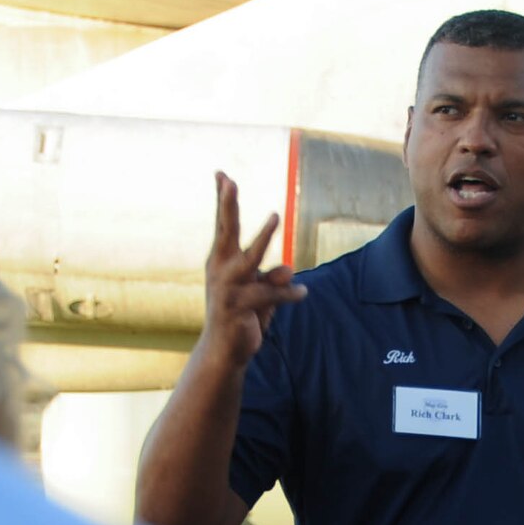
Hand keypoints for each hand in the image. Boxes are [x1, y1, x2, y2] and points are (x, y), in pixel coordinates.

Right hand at [202, 171, 304, 368]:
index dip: (222, 199)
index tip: (221, 173)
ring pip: (250, 257)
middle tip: (230, 181)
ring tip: (275, 215)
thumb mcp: (260, 291)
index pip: (222, 224)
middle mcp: (220, 269)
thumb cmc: (242, 315)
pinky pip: (271, 294)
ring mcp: (228, 287)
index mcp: (221, 260)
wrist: (225, 351)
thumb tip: (288, 268)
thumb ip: (273, 277)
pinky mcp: (239, 306)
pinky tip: (303, 292)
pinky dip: (289, 292)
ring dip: (263, 236)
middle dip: (228, 205)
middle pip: (226, 230)